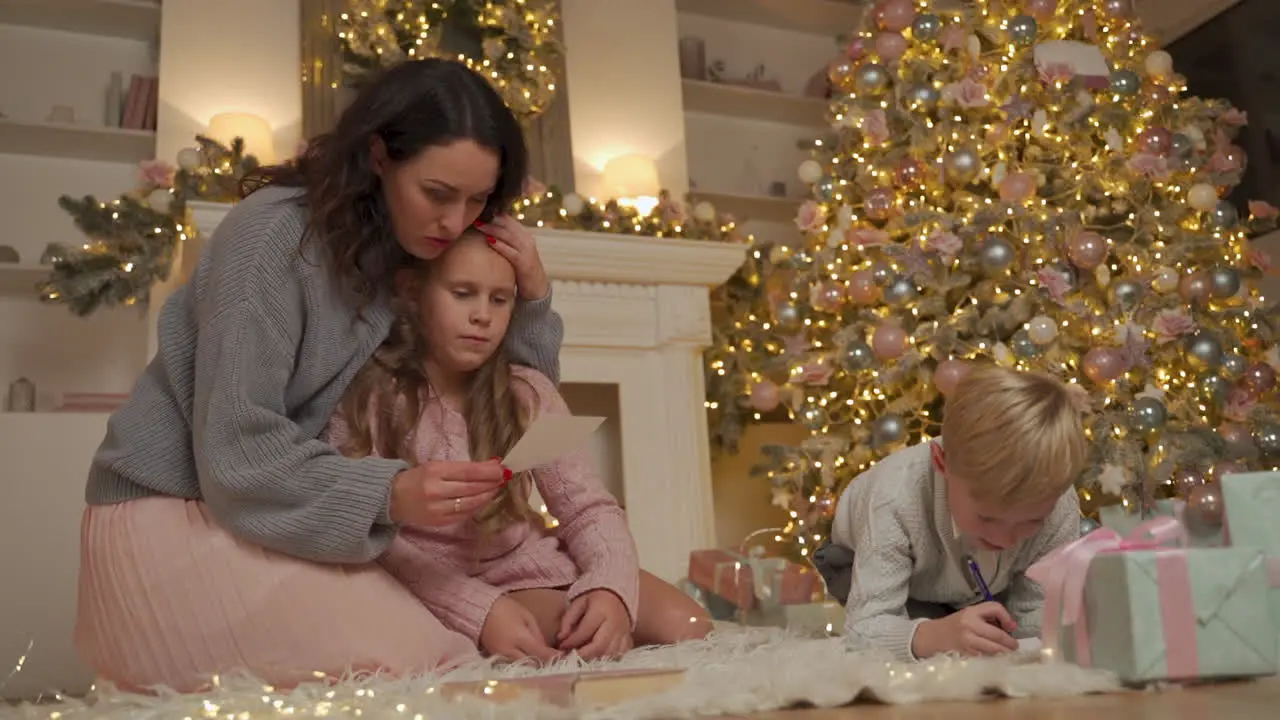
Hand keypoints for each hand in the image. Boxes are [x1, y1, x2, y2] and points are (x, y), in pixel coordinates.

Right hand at [388, 459, 508, 527]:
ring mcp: (438, 509)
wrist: (391, 498)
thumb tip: (490, 466)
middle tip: (503, 478)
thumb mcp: (435, 466)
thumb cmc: (416, 478)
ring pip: (470, 503)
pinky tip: (483, 500)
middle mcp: (436, 491)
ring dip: (487, 496)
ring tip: (496, 488)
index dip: (488, 471)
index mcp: (434, 472)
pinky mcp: (439, 522)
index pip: (468, 472)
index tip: (502, 468)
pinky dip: (477, 507)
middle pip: (471, 488)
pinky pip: (464, 515)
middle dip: (491, 483)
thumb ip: (461, 468)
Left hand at [475, 215, 549, 299]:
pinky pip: (511, 251)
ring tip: (478, 225)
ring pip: (508, 235)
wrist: (537, 287)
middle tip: (475, 216)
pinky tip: (489, 241)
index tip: (478, 212)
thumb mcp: (514, 251)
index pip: (507, 219)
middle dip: (490, 219)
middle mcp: (527, 239)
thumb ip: (504, 241)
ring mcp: (527, 250)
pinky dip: (500, 245)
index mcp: (523, 234)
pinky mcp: (525, 262)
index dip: (493, 214)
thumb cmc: (521, 269)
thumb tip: (485, 232)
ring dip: (492, 229)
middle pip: (507, 224)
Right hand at [479, 595, 560, 663]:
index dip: (553, 657)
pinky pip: (511, 665)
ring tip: (542, 663)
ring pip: (521, 668)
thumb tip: (546, 648)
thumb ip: (537, 633)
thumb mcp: (526, 615)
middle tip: (554, 663)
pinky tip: (527, 662)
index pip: (540, 653)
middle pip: (531, 665)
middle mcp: (510, 650)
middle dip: (543, 665)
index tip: (563, 658)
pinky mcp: (494, 658)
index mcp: (520, 637)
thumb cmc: (505, 608)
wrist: (479, 609)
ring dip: (532, 667)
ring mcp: (500, 656)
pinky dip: (521, 665)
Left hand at [556, 590, 632, 659]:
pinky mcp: (628, 640)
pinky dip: (609, 660)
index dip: (572, 641)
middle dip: (584, 655)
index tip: (561, 647)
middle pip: (600, 646)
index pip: (585, 631)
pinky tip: (598, 659)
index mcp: (601, 611)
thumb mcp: (578, 603)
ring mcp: (623, 633)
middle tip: (572, 658)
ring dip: (595, 659)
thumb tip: (561, 639)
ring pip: (610, 654)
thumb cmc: (594, 601)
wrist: (617, 596)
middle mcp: (614, 623)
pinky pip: (620, 655)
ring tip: (583, 660)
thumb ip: (568, 620)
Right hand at [914, 602, 1017, 657]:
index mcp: (971, 612)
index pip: (995, 608)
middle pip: (998, 635)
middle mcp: (969, 626)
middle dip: (1010, 643)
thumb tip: (1012, 627)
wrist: (932, 637)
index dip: (1007, 617)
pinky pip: (985, 658)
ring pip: (994, 650)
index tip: (1011, 627)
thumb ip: (989, 617)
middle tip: (1015, 647)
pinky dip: (993, 660)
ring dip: (1004, 653)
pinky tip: (995, 660)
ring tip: (1007, 654)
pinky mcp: (966, 655)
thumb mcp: (969, 614)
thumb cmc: (954, 625)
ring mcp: (967, 642)